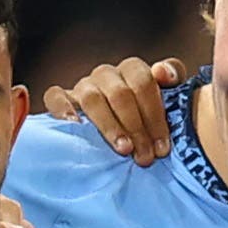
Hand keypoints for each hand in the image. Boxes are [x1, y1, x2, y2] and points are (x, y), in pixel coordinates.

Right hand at [42, 57, 187, 160]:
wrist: (121, 132)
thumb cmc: (148, 118)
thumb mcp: (169, 98)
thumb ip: (173, 77)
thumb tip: (163, 74)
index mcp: (132, 70)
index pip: (143, 82)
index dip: (155, 114)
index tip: (162, 147)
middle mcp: (106, 75)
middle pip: (120, 93)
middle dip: (136, 127)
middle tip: (145, 156)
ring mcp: (83, 86)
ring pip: (91, 97)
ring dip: (109, 125)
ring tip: (123, 149)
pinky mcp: (60, 99)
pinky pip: (55, 96)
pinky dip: (62, 108)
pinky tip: (75, 126)